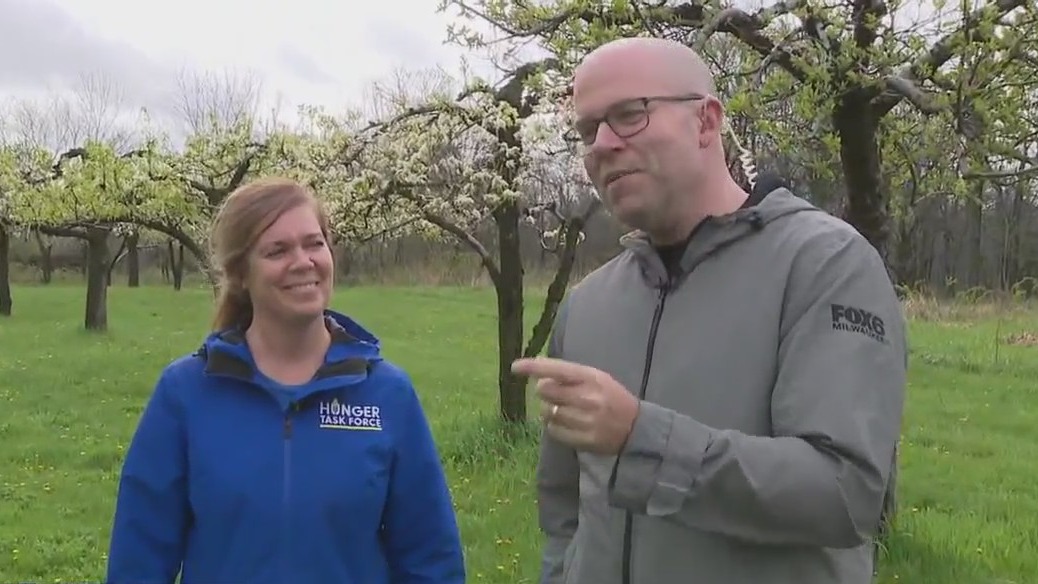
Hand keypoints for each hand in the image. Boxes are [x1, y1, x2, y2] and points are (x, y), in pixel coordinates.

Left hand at [511, 357, 639, 454]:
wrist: (636, 428)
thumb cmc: (612, 398)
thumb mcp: (597, 378)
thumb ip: (571, 376)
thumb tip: (539, 379)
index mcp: (591, 377)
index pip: (556, 369)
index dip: (533, 367)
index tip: (515, 367)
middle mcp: (586, 397)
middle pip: (545, 391)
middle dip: (544, 391)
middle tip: (555, 394)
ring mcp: (585, 420)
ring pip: (547, 412)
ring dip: (549, 410)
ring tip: (563, 410)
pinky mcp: (583, 439)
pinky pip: (553, 431)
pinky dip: (554, 426)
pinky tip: (566, 423)